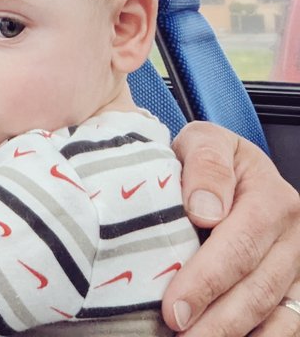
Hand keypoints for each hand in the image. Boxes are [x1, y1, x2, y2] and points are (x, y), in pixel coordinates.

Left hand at [161, 122, 299, 334]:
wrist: (229, 167)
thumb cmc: (209, 158)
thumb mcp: (203, 142)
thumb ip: (206, 166)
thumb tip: (204, 211)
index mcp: (272, 196)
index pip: (240, 246)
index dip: (206, 281)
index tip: (173, 308)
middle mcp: (294, 235)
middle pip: (258, 288)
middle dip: (216, 321)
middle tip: (179, 336)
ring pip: (275, 315)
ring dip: (234, 335)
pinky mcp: (298, 289)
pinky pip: (287, 325)